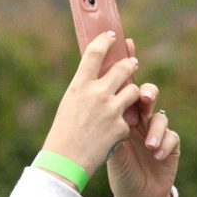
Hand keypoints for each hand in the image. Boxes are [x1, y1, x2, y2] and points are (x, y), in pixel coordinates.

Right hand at [41, 32, 140, 181]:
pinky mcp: (121, 127)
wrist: (65, 161)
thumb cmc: (62, 134)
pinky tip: (112, 134)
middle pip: (123, 68)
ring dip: (133, 93)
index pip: (95, 53)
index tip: (112, 35)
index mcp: (79, 86)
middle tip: (132, 63)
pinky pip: (128, 119)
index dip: (105, 41)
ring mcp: (111, 110)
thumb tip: (98, 78)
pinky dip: (122, 125)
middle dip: (130, 64)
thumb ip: (84, 90)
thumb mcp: (69, 105)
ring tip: (129, 98)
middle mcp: (97, 93)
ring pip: (134, 91)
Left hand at [107, 81, 179, 196]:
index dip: (127, 89)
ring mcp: (157, 133)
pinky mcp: (171, 146)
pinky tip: (156, 156)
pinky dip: (165, 145)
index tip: (122, 89)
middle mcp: (141, 122)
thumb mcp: (112, 153)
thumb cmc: (120, 173)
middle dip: (148, 94)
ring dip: (155, 130)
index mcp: (123, 119)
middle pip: (148, 97)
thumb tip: (107, 116)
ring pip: (161, 118)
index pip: (126, 97)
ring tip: (149, 146)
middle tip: (145, 98)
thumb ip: (112, 134)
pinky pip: (172, 137)